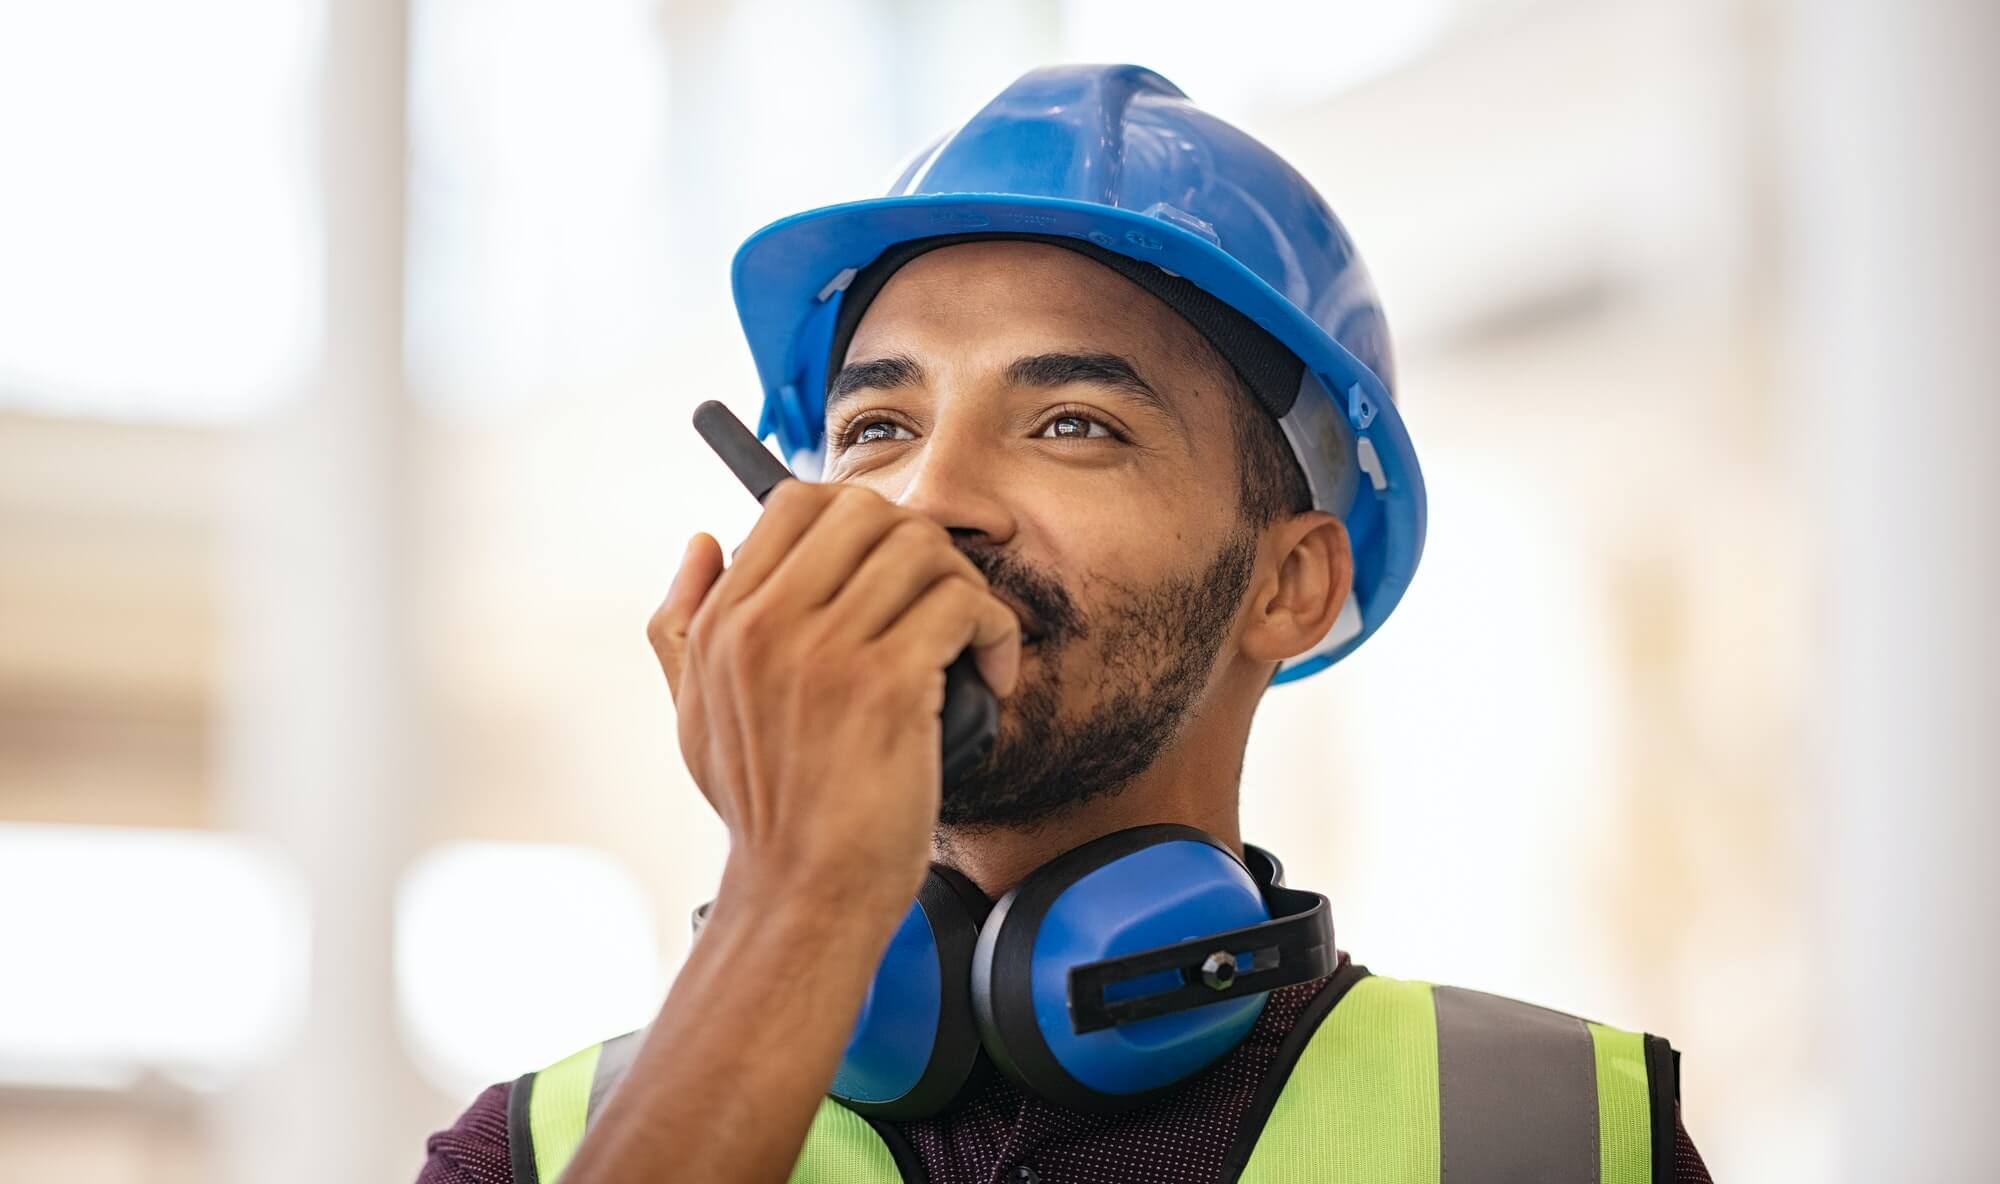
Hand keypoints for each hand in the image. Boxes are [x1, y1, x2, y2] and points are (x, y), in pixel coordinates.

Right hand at [648, 481, 1020, 911]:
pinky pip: (963, 603)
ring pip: (922, 548)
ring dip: (963, 585)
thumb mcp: (693, 714)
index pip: (795, 502)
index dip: (858, 518)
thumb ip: (683, 624)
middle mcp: (768, 625)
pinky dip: (994, 629)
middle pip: (866, 510)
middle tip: (936, 600)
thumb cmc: (766, 812)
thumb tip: (704, 543)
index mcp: (725, 624)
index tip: (886, 567)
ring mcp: (826, 652)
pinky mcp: (888, 684)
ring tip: (967, 638)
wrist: (804, 895)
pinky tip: (991, 670)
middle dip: (917, 545)